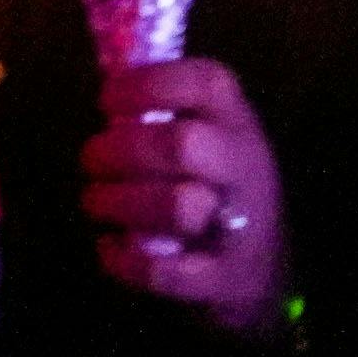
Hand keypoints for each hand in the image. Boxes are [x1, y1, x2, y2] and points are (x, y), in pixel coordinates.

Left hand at [82, 54, 289, 333]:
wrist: (266, 270)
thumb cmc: (216, 187)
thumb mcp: (208, 137)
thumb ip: (165, 109)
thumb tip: (107, 76)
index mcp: (237, 123)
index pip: (206, 84)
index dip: (149, 84)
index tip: (106, 99)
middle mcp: (245, 168)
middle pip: (184, 145)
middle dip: (122, 150)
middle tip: (91, 159)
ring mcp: (242, 226)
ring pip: (179, 206)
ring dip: (120, 203)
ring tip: (94, 201)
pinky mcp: (226, 280)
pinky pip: (171, 273)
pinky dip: (129, 261)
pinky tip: (109, 248)